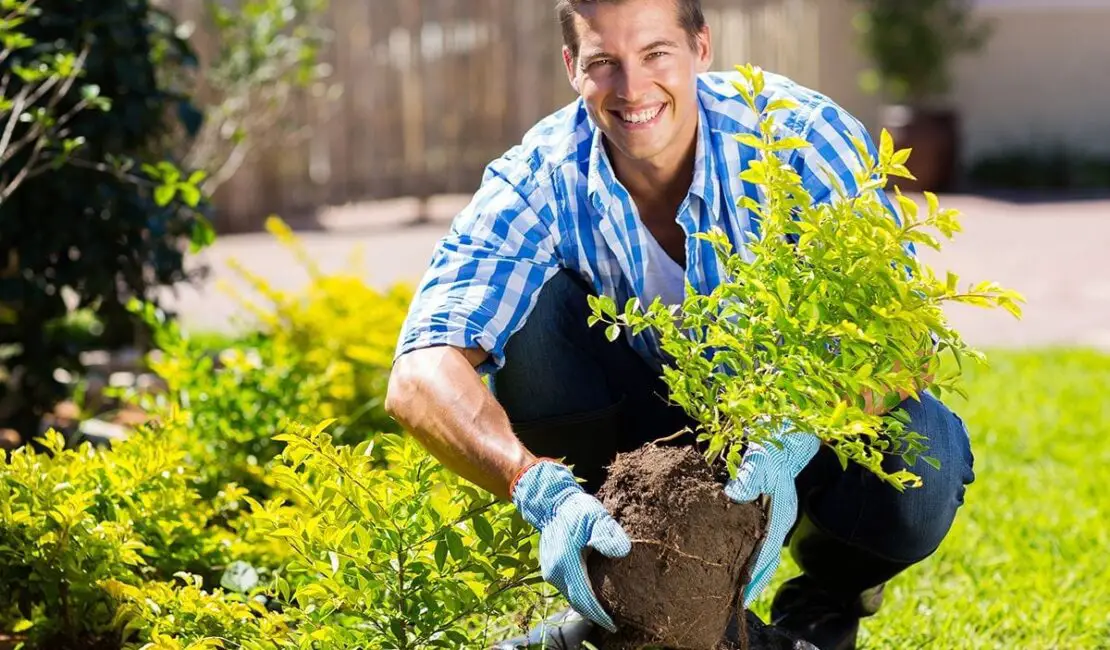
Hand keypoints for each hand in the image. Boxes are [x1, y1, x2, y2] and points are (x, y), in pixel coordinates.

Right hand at [511, 460, 630, 631]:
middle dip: (593, 614)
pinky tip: (591, 595)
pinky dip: (579, 594)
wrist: (552, 503)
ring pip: (571, 595)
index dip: (598, 614)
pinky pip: (566, 587)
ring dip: (586, 604)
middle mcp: (555, 572)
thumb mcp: (596, 517)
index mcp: (566, 563)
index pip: (584, 598)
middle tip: (611, 622)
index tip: (612, 624)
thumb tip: (623, 551)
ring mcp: (550, 571)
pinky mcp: (550, 568)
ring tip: (604, 611)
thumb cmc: (576, 510)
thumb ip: (608, 535)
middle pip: (577, 601)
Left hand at [723, 429, 819, 605]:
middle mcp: (779, 520)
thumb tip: (731, 498)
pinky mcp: (768, 508)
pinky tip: (737, 557)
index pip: (766, 554)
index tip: (743, 597)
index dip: (755, 577)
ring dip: (752, 568)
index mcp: (780, 514)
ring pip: (763, 550)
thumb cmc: (773, 445)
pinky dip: (750, 551)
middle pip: (767, 559)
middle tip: (738, 603)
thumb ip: (747, 480)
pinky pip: (758, 536)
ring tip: (736, 589)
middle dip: (754, 581)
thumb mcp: (760, 459)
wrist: (786, 431)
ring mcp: (775, 515)